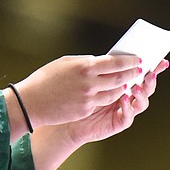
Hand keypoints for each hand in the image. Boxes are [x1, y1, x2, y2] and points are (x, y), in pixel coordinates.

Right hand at [14, 53, 147, 128]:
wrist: (30, 102)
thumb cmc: (44, 79)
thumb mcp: (65, 63)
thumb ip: (85, 62)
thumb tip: (100, 62)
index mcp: (84, 66)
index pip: (115, 62)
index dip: (129, 61)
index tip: (137, 59)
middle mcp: (89, 82)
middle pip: (120, 78)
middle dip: (132, 74)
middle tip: (139, 71)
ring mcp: (88, 98)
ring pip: (115, 92)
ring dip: (124, 87)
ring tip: (128, 82)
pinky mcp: (85, 110)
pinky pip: (103, 102)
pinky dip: (111, 96)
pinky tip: (114, 93)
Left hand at [62, 59, 168, 145]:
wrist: (68, 115)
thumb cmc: (79, 93)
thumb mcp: (92, 76)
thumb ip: (105, 67)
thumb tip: (115, 54)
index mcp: (125, 83)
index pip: (143, 73)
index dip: (154, 68)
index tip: (161, 60)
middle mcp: (129, 96)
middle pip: (147, 88)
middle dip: (151, 80)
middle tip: (151, 72)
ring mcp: (125, 110)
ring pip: (142, 103)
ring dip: (142, 94)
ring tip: (136, 86)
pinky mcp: (118, 122)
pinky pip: (128, 116)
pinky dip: (128, 108)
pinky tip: (124, 99)